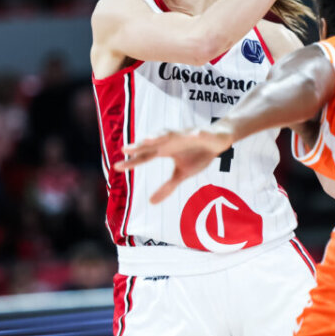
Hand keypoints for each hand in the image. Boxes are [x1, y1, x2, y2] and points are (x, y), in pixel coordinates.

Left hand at [115, 126, 234, 203]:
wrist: (218, 140)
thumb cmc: (197, 155)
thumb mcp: (182, 174)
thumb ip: (167, 187)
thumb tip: (151, 202)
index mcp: (165, 150)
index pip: (145, 156)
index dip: (132, 162)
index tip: (116, 167)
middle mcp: (171, 141)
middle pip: (153, 143)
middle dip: (140, 145)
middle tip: (126, 149)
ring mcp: (185, 135)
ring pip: (170, 134)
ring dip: (160, 135)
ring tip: (150, 139)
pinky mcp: (202, 133)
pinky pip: (199, 133)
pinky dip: (197, 134)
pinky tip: (195, 135)